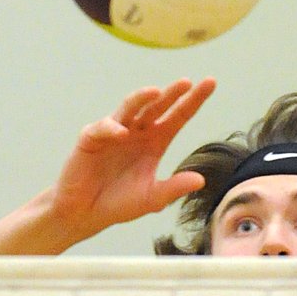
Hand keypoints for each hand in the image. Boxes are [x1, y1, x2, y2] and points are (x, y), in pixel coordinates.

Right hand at [52, 77, 216, 238]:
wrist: (85, 213)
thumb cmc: (119, 203)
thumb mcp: (152, 198)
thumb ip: (174, 188)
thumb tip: (201, 180)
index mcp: (155, 141)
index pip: (178, 116)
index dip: (193, 100)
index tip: (211, 82)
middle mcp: (137, 131)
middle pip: (157, 106)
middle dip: (172, 93)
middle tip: (187, 82)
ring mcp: (114, 131)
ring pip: (130, 107)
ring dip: (141, 98)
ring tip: (155, 92)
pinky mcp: (91, 138)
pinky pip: (103, 127)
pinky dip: (112, 128)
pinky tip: (122, 133)